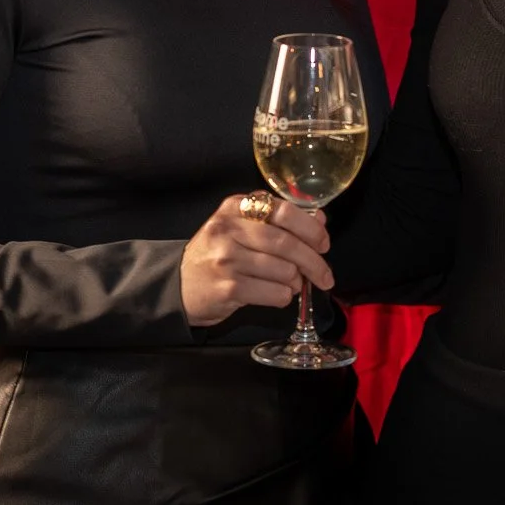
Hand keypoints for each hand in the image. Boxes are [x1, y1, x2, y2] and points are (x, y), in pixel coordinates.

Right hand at [180, 194, 333, 327]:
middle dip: (314, 262)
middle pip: (286, 243)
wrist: (180, 286)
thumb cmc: (217, 255)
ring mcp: (227, 259)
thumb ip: (279, 222)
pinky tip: (278, 294)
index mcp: (235, 208)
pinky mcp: (229, 288)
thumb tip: (319, 219)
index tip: (323, 242)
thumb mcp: (241, 229)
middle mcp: (228, 230)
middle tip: (325, 275)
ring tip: (293, 283)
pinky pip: (275, 293)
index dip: (310, 228)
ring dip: (297, 281)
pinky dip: (284, 296)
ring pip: (284, 271)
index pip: (283, 211)